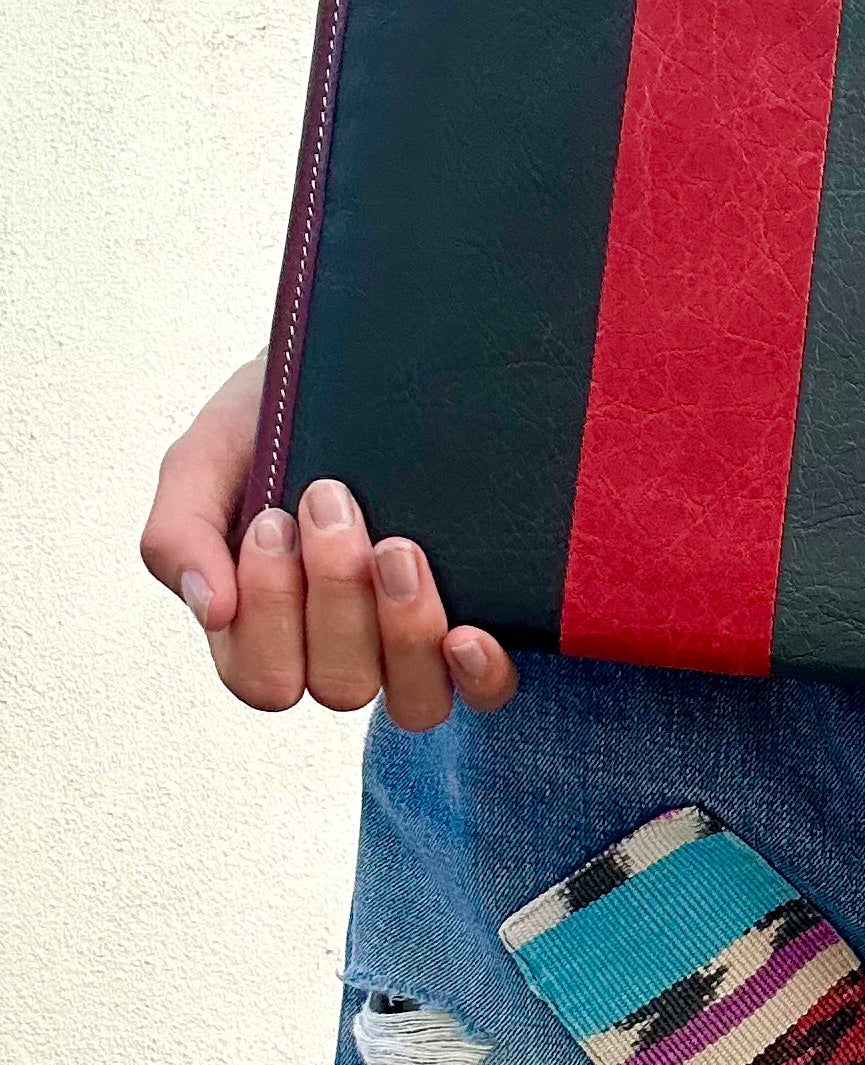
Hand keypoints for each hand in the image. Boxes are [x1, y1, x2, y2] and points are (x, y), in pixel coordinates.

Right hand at [140, 353, 517, 728]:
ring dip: (403, 628)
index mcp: (266, 625)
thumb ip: (180, 531)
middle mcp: (339, 648)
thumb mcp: (211, 457)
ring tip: (400, 547)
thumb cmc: (281, 418)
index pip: (263, 677)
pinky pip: (484, 693)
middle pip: (339, 685)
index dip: (270, 611)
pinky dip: (478, 673)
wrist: (365, 364)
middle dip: (335, 594)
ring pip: (411, 700)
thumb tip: (211, 609)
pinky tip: (468, 631)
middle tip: (331, 504)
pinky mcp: (473, 629)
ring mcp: (408, 645)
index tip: (274, 519)